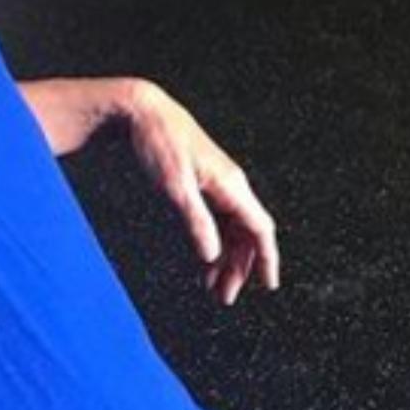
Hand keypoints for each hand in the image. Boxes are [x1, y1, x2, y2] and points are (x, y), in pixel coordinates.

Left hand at [120, 80, 281, 305]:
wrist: (141, 111)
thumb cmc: (157, 144)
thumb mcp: (174, 187)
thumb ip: (196, 221)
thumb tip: (212, 255)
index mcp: (231, 185)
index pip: (260, 228)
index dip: (267, 259)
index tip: (268, 287)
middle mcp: (231, 184)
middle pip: (247, 234)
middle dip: (240, 268)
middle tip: (224, 297)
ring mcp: (218, 183)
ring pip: (233, 228)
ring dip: (226, 258)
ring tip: (212, 286)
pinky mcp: (204, 182)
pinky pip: (220, 218)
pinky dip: (215, 242)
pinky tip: (204, 260)